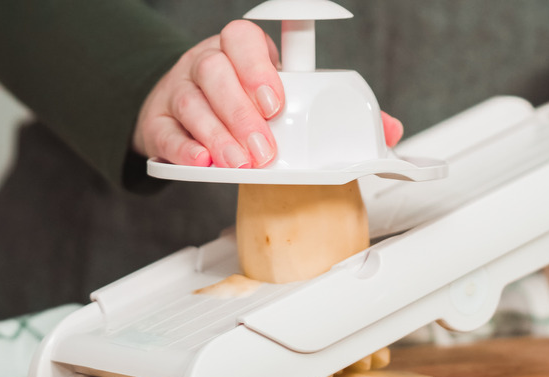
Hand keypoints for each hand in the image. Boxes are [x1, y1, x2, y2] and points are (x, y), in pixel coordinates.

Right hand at [133, 20, 402, 168]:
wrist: (184, 109)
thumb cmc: (245, 102)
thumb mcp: (287, 97)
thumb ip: (335, 112)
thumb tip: (390, 131)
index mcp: (241, 52)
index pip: (244, 40)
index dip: (258, 67)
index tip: (276, 99)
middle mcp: (206, 63)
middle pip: (216, 73)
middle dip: (241, 114)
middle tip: (263, 149)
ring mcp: (178, 90)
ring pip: (191, 102)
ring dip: (216, 136)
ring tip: (238, 164)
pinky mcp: (158, 121)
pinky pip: (164, 131)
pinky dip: (180, 149)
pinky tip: (199, 163)